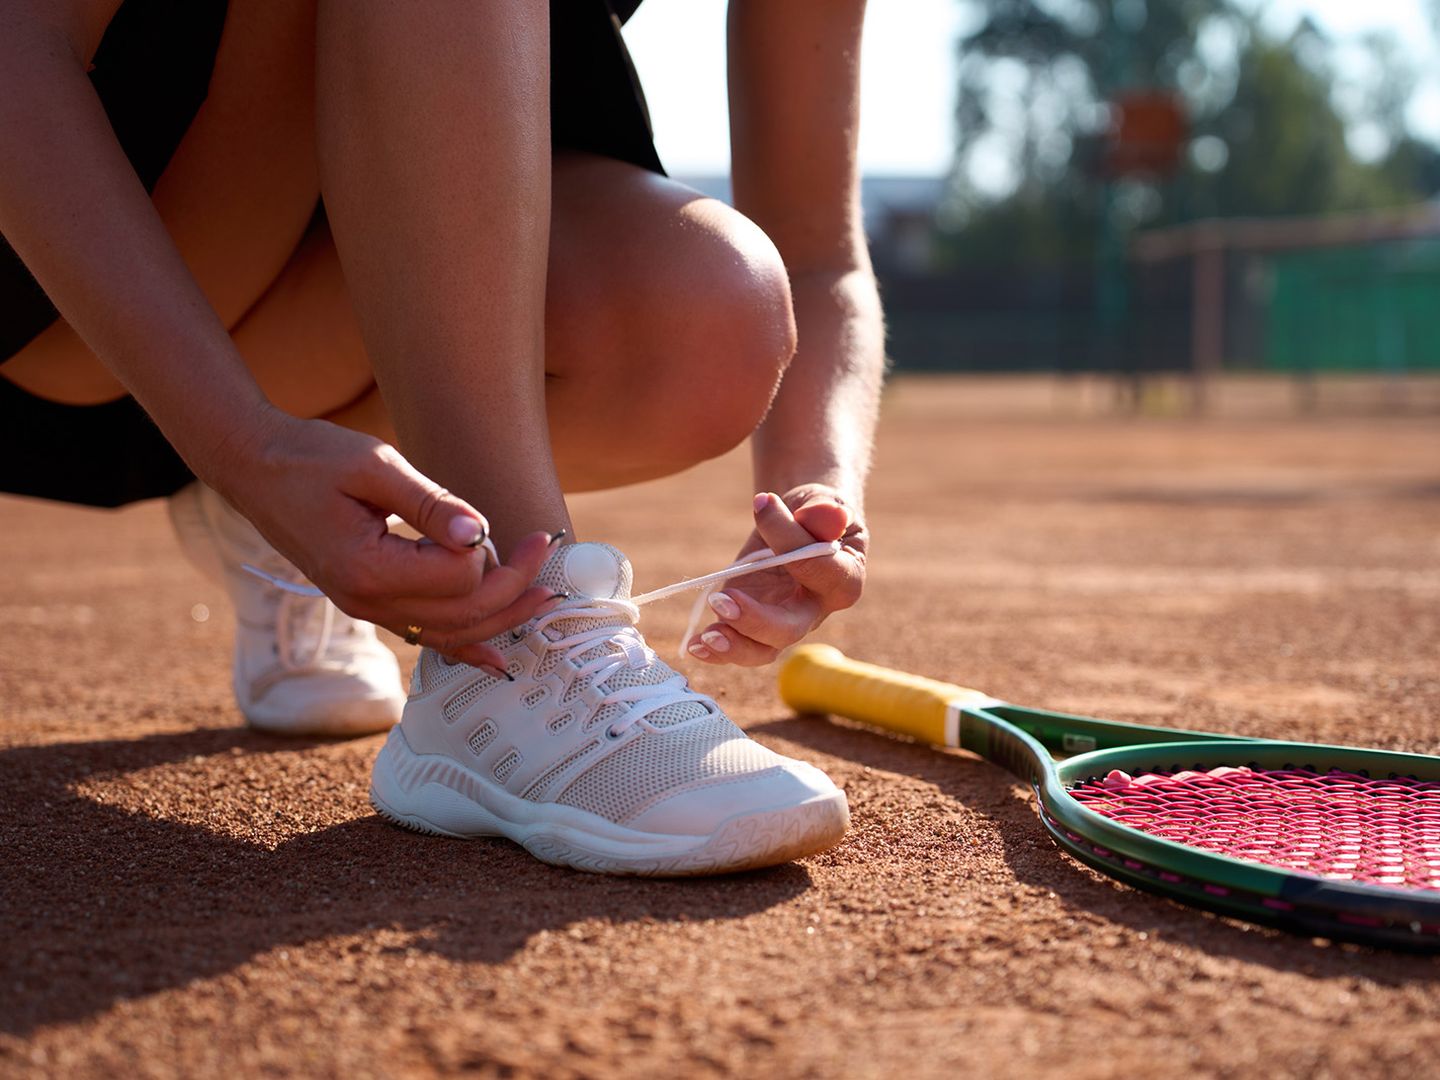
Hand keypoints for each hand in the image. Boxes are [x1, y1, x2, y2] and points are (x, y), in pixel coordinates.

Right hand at [209, 408, 558, 669]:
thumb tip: (477, 533)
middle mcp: (367, 601)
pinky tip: (497, 657)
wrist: (256, 468)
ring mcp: (367, 609)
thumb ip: (429, 503)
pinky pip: (427, 636)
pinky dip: (466, 646)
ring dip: (502, 617)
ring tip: (544, 595)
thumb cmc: (312, 457)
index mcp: (368, 568)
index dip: (490, 549)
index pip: (458, 576)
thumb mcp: (375, 465)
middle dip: (515, 585)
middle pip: (464, 612)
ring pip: (451, 633)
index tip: (509, 521)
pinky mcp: (370, 603)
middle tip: (548, 547)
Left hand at [686, 484, 867, 666]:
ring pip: (762, 650)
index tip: (761, 503)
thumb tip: (800, 510)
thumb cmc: (815, 513)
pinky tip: (695, 645)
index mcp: (843, 580)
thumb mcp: (819, 502)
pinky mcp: (752, 624)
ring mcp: (781, 623)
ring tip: (705, 637)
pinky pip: (738, 646)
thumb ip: (817, 509)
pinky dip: (716, 652)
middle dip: (754, 621)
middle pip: (788, 629)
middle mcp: (813, 611)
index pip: (817, 568)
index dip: (788, 539)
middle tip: (723, 600)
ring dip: (732, 646)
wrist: (800, 525)